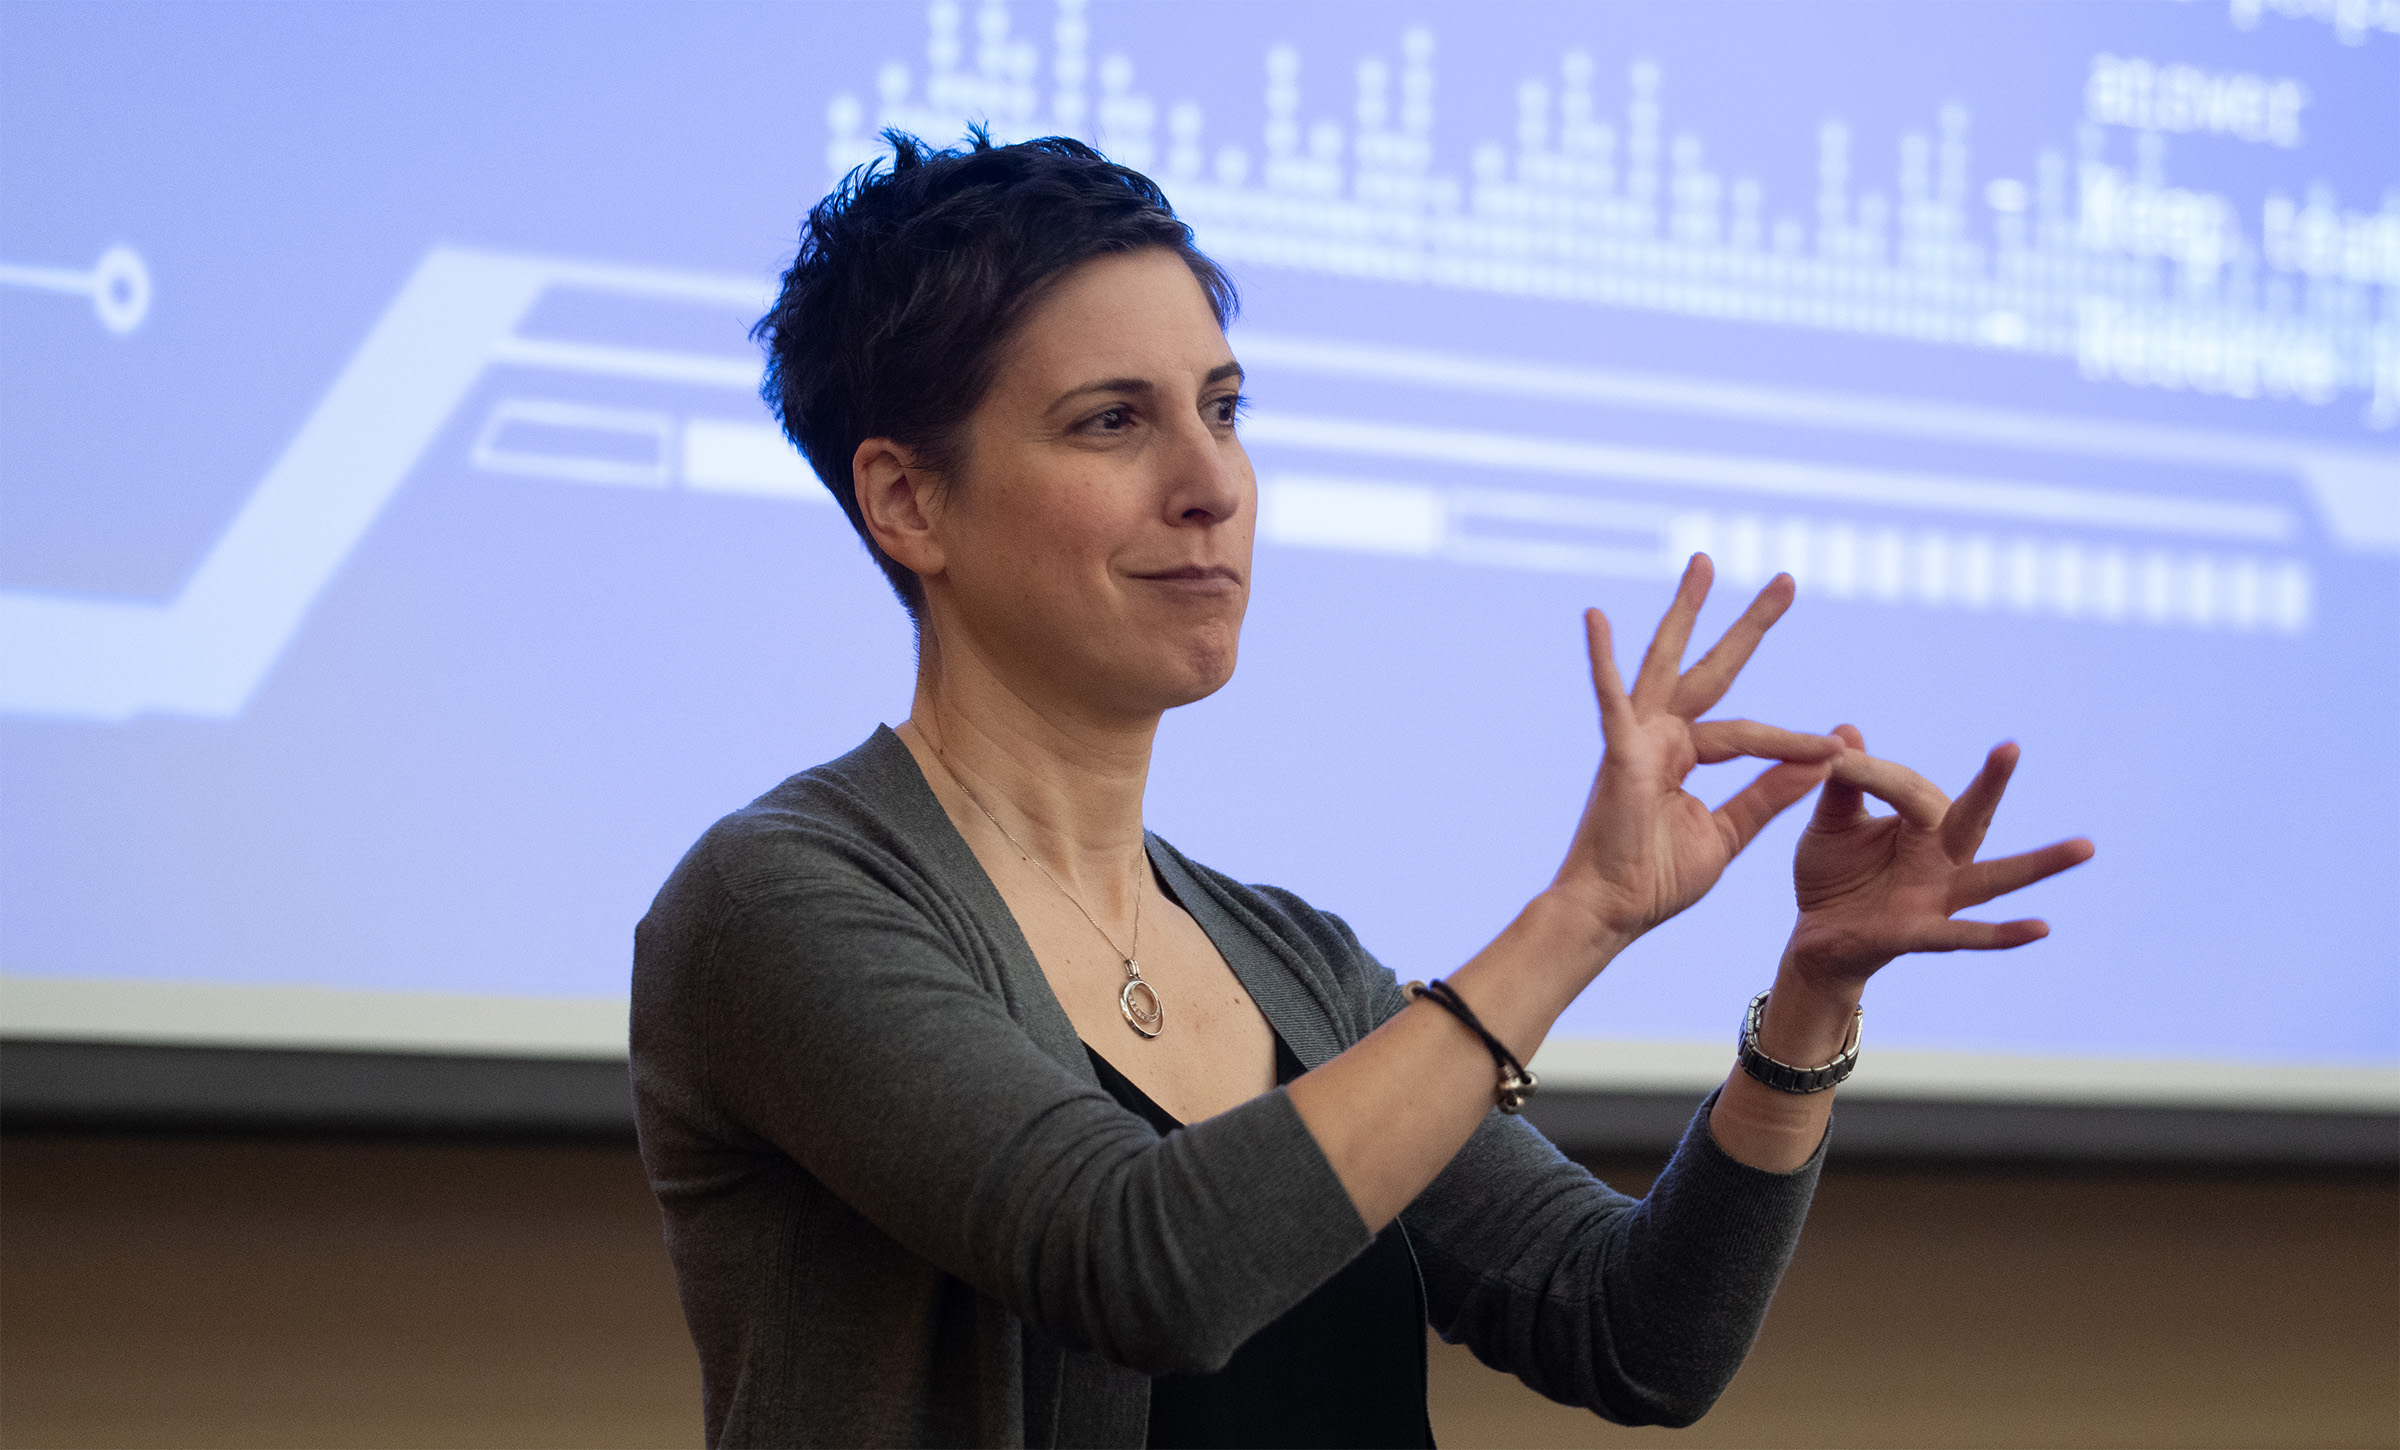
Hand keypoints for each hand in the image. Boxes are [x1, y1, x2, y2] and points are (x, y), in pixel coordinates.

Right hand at [1555, 556, 1842, 948]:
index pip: (1751, 733)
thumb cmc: (1656, 879)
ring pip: (1667, 662)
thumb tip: (1822, 759)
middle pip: (1711, 667)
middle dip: (1749, 625)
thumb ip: (1769, 793)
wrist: (1612, 912)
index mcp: (1685, 756)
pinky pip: (1611, 697)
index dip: (1795, 742)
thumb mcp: (1729, 832)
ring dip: (1685, 611)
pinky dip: (1601, 658)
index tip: (1838, 748)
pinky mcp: (1617, 751)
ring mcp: (1636, 737)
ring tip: (1705, 564)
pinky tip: (1595, 618)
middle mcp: (1661, 735)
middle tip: (1789, 581)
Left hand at [1785, 725, 2095, 996]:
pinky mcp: (1922, 933)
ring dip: (2038, 864)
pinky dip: (2002, 934)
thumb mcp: (1831, 823)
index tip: (1832, 756)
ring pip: (1994, 879)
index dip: (1869, 773)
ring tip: (2086, 847)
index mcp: (1921, 822)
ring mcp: (1938, 896)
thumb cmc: (1832, 873)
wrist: (1813, 934)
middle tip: (2011, 747)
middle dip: (1991, 784)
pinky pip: (1965, 935)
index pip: (1907, 787)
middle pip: (1973, 817)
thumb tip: (1846, 731)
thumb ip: (1844, 784)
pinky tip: (2042, 929)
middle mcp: (1941, 856)